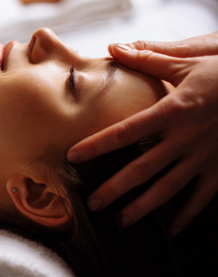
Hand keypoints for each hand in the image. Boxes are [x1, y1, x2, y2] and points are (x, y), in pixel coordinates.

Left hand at [68, 37, 217, 234]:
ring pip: (168, 188)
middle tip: (92, 204)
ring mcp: (206, 157)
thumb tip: (114, 47)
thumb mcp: (189, 62)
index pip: (126, 131)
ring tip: (120, 222)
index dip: (98, 145)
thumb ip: (149, 58)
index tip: (73, 156)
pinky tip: (173, 229)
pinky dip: (189, 214)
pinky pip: (203, 197)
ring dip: (143, 207)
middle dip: (115, 189)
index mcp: (173, 111)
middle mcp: (187, 138)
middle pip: (142, 168)